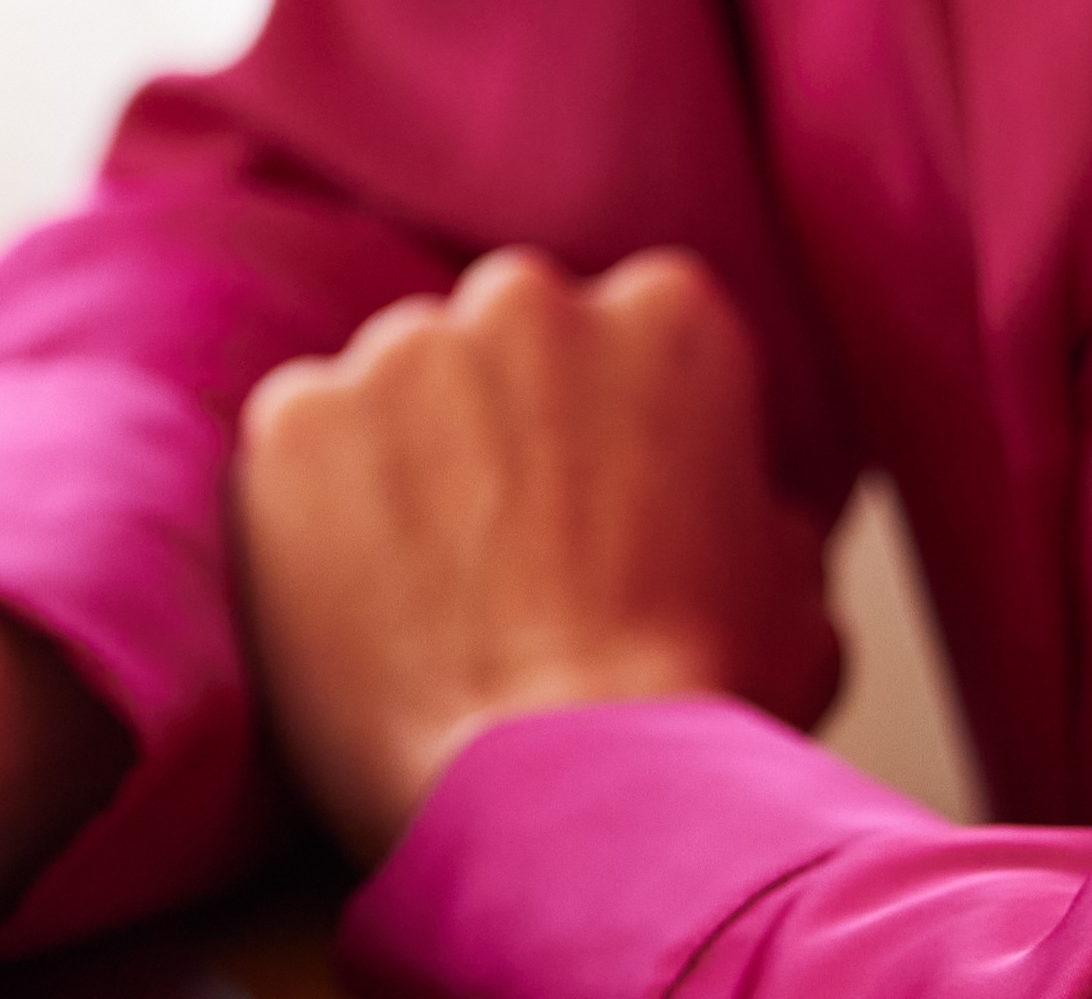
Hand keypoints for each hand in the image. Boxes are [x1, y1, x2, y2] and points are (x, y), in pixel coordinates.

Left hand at [232, 247, 840, 853]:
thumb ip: (765, 518)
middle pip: (499, 344)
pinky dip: (310, 512)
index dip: (607, 431)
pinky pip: (298, 444)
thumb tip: (752, 515)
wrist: (559, 789)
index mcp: (669, 318)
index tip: (595, 508)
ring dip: (403, 462)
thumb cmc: (693, 714)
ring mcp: (404, 352)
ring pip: (393, 388)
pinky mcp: (296, 419)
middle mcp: (530, 302)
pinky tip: (354, 605)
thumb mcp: (794, 605)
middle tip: (507, 555)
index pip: (622, 332)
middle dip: (499, 425)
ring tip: (429, 595)